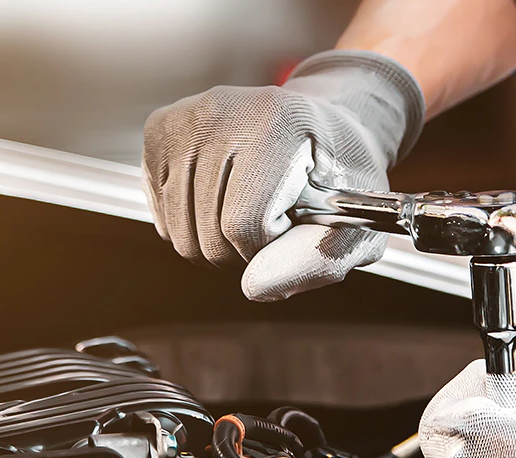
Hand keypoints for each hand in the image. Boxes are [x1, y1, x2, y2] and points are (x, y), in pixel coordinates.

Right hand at [142, 50, 423, 301]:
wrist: (323, 124)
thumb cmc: (343, 177)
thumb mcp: (356, 223)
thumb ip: (316, 260)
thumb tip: (253, 288)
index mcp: (276, 124)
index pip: (244, 226)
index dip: (274, 247)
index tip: (297, 223)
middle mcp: (221, 111)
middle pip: (209, 237)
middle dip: (246, 252)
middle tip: (277, 222)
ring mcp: (183, 118)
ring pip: (180, 235)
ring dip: (218, 244)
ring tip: (253, 212)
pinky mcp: (159, 132)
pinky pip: (164, 219)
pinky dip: (195, 228)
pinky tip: (224, 201)